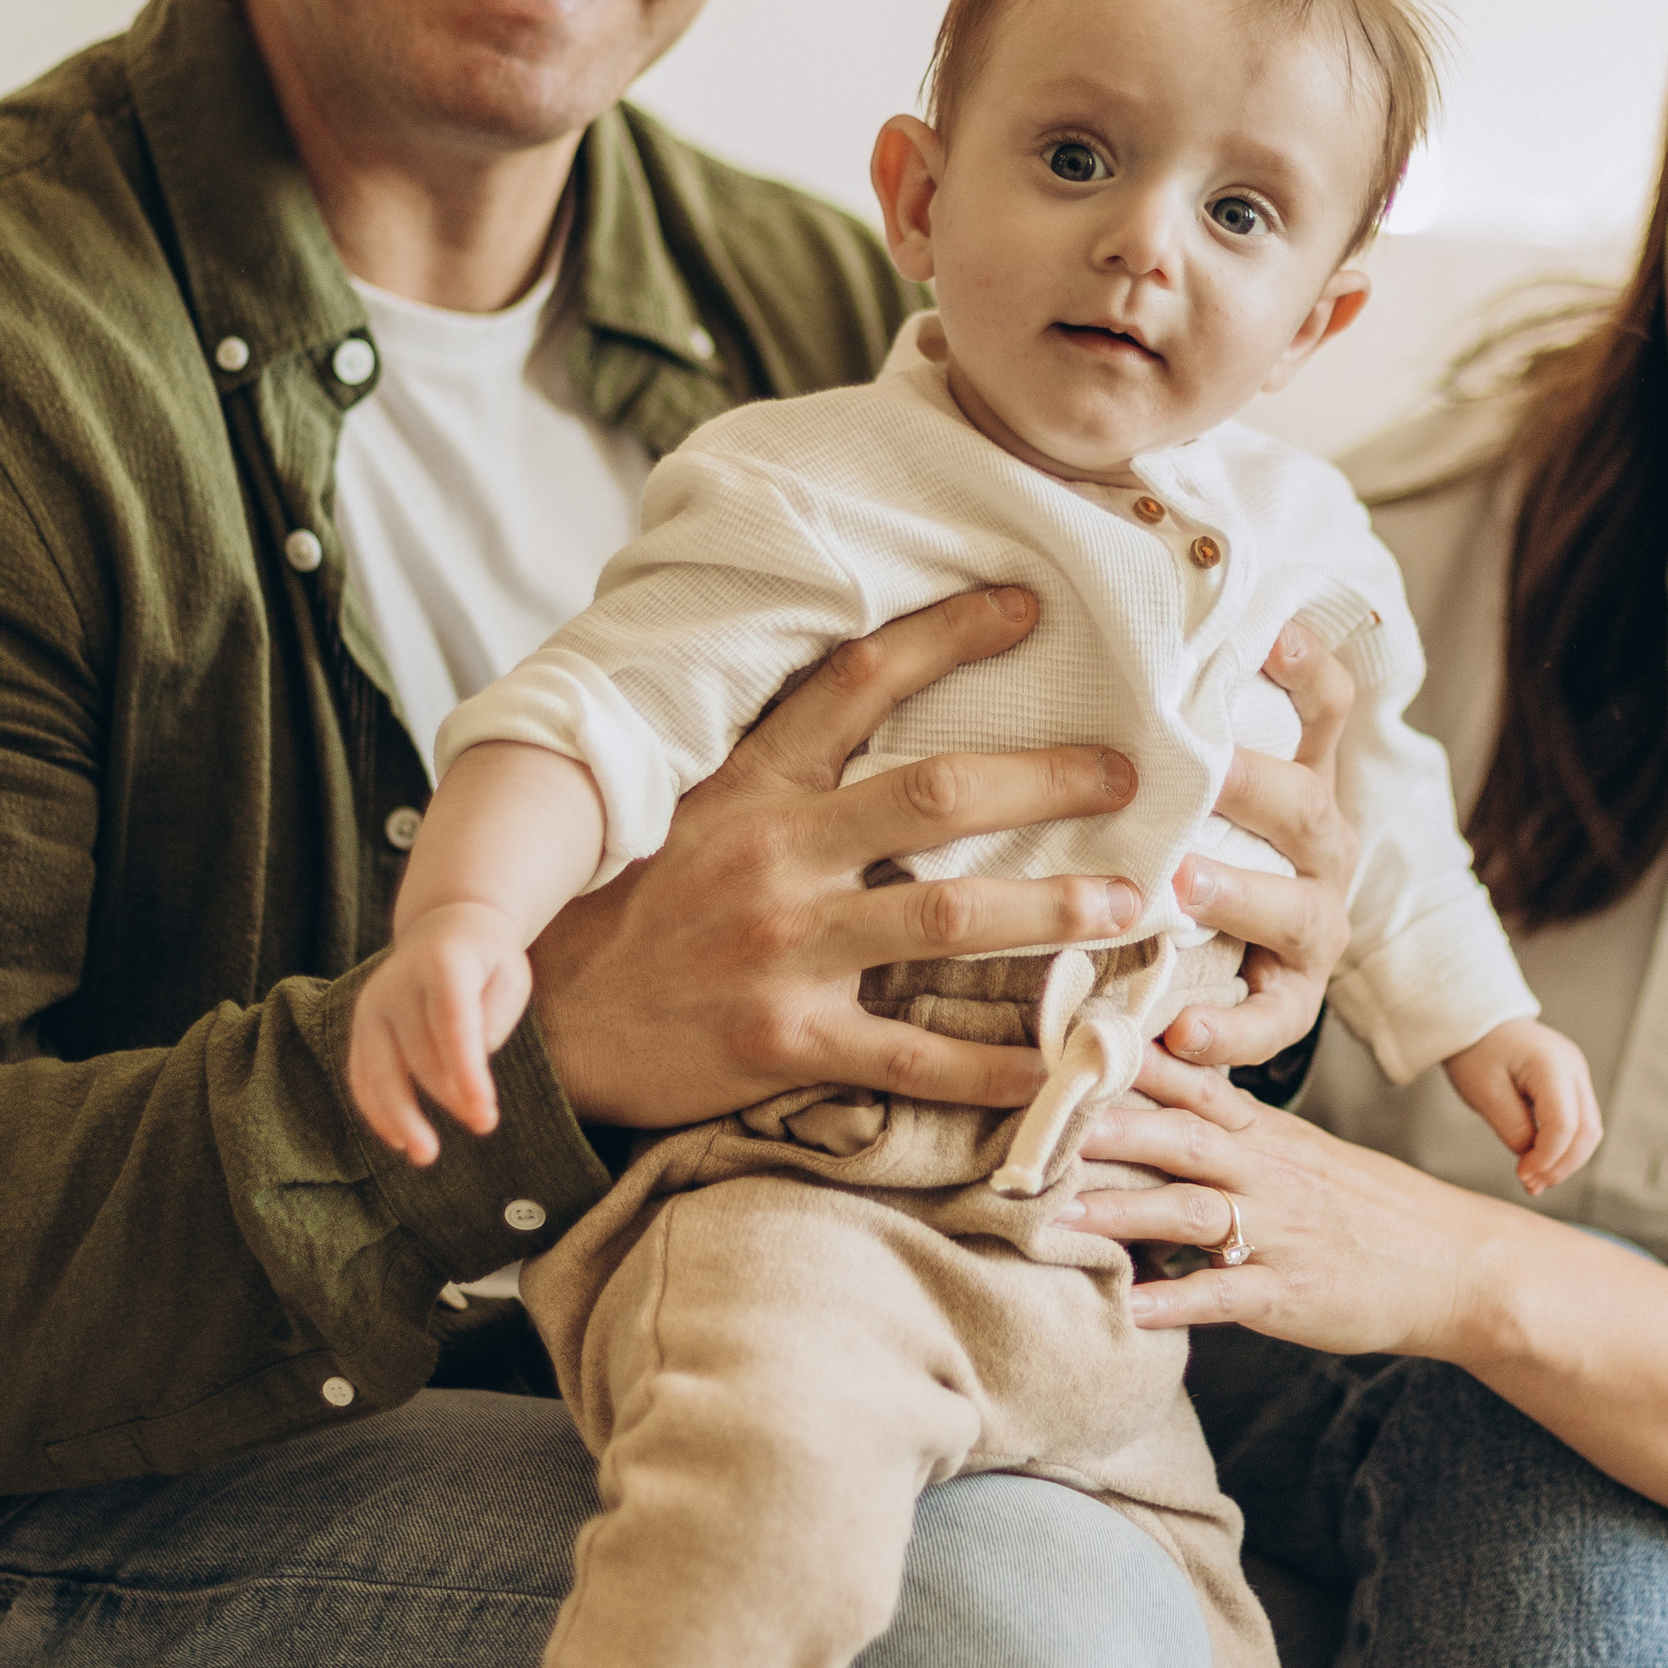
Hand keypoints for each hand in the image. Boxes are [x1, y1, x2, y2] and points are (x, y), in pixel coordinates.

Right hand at [349, 900, 532, 1165]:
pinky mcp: (360, 1027)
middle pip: (419, 1053)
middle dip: (451, 1096)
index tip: (485, 1110)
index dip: (467, 1071)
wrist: (443, 928)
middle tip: (485, 1124)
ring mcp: (371, 1006)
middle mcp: (396, 984)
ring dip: (402, 1116)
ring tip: (425, 1154)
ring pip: (380, 1071)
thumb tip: (469, 1067)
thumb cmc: (486, 960)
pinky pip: (362, 1075)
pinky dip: (377, 1110)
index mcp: (441, 963)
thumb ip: (493, 1018)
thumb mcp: (509, 975)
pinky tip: (398, 1139)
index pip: (452, 1023)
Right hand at [527, 587, 1148, 1132]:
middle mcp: (774, 854)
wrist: (538, 1028)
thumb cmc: (622, 911)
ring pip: (948, 919)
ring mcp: (782, 948)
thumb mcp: (680, 809)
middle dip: (1047, 780)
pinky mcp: (785, 1039)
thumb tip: (859, 698)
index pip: (857, 681)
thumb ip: (767, 763)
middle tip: (1127, 772)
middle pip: (936, 796)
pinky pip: (915, 1053)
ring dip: (1053, 909)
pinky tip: (1059, 1061)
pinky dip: (995, 1062)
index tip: (1028, 605)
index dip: (947, 635)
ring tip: (1129, 903)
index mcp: (749, 784)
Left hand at [1070, 1083, 1521, 1362]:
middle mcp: (1269, 1174)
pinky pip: (1227, 1296)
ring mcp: (1281, 1234)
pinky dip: (1177, 1302)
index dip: (1130, 1068)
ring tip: (1058, 1220)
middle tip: (1037, 1127)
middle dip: (1108, 1131)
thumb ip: (1233, 1136)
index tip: (1069, 1049)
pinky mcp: (1293, 1293)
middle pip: (1180, 1138)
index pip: (1193, 1087)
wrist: (1459, 1265)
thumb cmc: (1374, 1212)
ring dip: (1123, 1213)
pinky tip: (1128, 1309)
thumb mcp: (1305, 1156)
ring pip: (1192, 1212)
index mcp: (1269, 1136)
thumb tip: (1157, 1114)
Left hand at [1139, 617, 1355, 1090]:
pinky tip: (1179, 1030)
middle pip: (1305, 805)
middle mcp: (1320, 849)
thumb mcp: (1187, 789)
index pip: (1323, 710)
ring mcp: (1313, 927)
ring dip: (1242, 894)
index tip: (1269, 630)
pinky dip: (1226, 1029)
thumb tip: (1095, 618)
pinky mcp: (1290, 1002)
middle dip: (1254, 784)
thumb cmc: (1187, 851)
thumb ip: (1167, 730)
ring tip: (1187, 884)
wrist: (1230, 970)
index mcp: (1300, 785)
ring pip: (1297, 910)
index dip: (1307, 665)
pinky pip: (1271, 1021)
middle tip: (1201, 767)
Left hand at [1443, 1015, 1603, 1196]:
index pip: (1565, 1125)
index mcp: (1551, 1064)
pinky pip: (1578, 1122)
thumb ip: (1513, 1128)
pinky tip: (1539, 1163)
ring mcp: (1576, 1074)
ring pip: (1589, 1130)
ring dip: (1566, 1160)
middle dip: (1562, 1165)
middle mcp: (1574, 1068)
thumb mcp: (1484, 1093)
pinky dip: (1563, 1146)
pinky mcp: (1570, 1083)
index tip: (1521, 1174)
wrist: (1477, 1021)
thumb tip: (1534, 1159)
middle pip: (1587, 1131)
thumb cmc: (1475, 1052)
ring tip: (1534, 1180)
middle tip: (1531, 1185)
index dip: (1547, 1158)